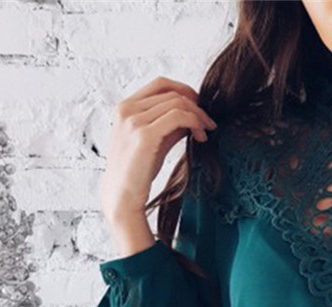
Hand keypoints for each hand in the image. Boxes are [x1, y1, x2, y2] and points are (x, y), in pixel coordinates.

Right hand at [100, 75, 218, 229]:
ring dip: (198, 115)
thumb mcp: (154, 143)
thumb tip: (192, 116)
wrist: (122, 198)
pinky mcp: (144, 135)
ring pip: (177, 103)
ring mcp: (133, 121)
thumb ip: (169, 126)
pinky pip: (178, 117)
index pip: (160, 84)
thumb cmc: (136, 174)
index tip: (200, 106)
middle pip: (171, 92)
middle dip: (196, 104)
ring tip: (206, 132)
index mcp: (124, 107)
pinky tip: (201, 137)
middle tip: (209, 122)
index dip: (184, 90)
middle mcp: (126, 109)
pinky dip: (195, 123)